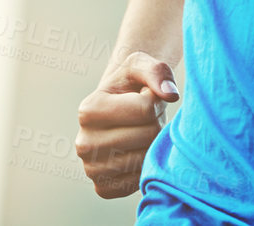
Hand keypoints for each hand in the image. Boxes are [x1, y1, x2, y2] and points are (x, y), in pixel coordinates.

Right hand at [76, 51, 179, 198]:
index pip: (145, 109)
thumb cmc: (132, 85)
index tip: (145, 97)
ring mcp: (91, 169)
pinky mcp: (103, 188)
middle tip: (145, 118)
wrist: (121, 109)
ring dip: (153, 145)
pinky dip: (145, 167)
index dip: (155, 100)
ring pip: (146, 159)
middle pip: (148, 135)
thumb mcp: (141, 65)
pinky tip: (137, 152)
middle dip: (156, 123)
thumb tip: (170, 95)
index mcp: (88, 110)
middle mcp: (83, 143)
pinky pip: (139, 181)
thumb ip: (157, 71)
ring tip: (141, 132)